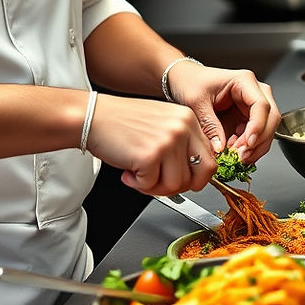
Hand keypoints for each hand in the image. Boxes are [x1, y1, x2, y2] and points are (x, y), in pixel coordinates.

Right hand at [86, 93, 214, 195]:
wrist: (93, 116)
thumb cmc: (123, 123)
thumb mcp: (162, 124)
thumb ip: (182, 145)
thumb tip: (195, 175)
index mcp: (188, 118)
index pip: (211, 159)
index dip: (196, 177)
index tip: (182, 179)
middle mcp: (182, 127)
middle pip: (201, 176)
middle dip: (179, 186)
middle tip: (160, 182)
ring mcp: (168, 141)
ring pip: (176, 185)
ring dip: (155, 187)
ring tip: (139, 173)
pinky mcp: (150, 155)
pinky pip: (152, 186)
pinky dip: (138, 184)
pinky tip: (128, 171)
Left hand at [165, 62, 279, 164]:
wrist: (185, 79)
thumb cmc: (191, 82)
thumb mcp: (196, 102)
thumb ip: (209, 125)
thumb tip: (220, 148)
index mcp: (244, 81)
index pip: (261, 105)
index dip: (258, 126)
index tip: (248, 143)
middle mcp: (253, 92)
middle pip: (271, 118)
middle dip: (259, 140)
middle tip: (242, 156)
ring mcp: (252, 105)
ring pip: (267, 129)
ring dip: (255, 147)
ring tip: (236, 157)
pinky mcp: (247, 118)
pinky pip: (256, 135)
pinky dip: (248, 147)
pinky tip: (234, 153)